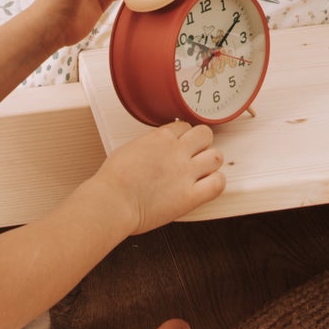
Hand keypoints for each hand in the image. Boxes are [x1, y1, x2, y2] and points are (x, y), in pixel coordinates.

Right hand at [97, 119, 226, 233]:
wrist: (110, 202)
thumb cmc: (111, 182)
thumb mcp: (129, 149)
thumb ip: (148, 146)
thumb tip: (154, 150)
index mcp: (160, 138)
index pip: (185, 126)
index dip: (184, 136)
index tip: (181, 145)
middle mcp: (177, 151)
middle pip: (206, 134)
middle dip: (202, 144)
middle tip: (194, 156)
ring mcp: (186, 173)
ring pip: (216, 156)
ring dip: (211, 163)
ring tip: (201, 172)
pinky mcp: (189, 196)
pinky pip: (217, 184)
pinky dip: (215, 184)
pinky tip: (206, 187)